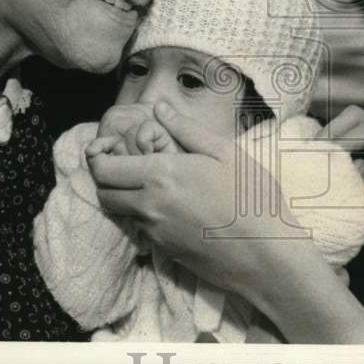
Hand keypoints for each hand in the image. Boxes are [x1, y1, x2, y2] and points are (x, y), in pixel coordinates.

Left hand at [88, 101, 312, 292]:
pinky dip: (146, 215)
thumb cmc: (251, 197)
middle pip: (103, 192)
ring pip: (120, 212)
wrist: (266, 254)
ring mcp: (154, 233)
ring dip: (125, 196)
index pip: (103, 168)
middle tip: (128, 162)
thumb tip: (159, 109)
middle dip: (107, 176)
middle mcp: (148, 206)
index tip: (110, 145)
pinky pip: (142, 229)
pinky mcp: (164, 252)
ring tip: (153, 183)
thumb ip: (186, 129)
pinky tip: (175, 207)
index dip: (98, 155)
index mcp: (161, 175)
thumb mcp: (225, 152)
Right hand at [323, 104, 363, 265]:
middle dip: (336, 130)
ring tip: (314, 157)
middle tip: (313, 152)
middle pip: (362, 119)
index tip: (324, 154)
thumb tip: (351, 163)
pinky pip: (356, 145)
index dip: (347, 138)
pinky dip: (338, 150)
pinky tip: (325, 163)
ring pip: (355, 128)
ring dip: (334, 138)